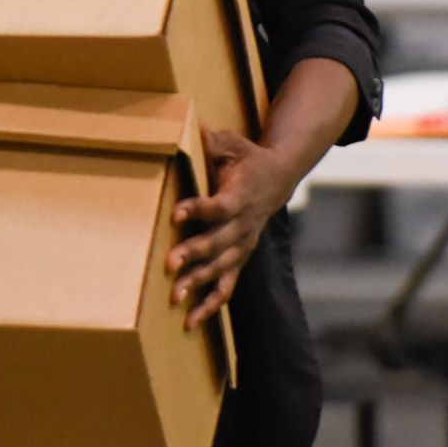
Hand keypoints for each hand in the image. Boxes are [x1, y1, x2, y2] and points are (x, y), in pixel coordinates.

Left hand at [166, 127, 294, 330]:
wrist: (278, 179)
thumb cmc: (247, 159)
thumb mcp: (232, 143)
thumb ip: (212, 140)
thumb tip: (191, 125)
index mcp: (241, 195)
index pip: (219, 206)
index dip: (198, 210)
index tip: (176, 214)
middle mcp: (244, 224)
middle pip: (218, 243)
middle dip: (193, 254)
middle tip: (169, 265)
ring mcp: (243, 244)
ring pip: (221, 268)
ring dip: (198, 283)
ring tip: (174, 298)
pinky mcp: (240, 258)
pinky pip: (227, 285)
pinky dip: (211, 304)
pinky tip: (192, 321)